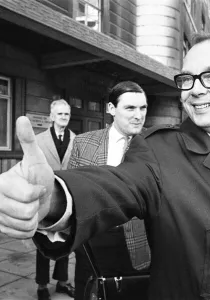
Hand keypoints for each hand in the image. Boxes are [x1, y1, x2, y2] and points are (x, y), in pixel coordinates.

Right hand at [0, 117, 53, 237]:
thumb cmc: (38, 177)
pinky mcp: (2, 229)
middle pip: (26, 212)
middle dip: (36, 204)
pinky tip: (27, 218)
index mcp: (1, 184)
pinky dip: (31, 227)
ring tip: (31, 206)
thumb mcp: (36, 158)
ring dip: (34, 217)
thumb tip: (22, 118)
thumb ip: (28, 141)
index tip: (37, 186)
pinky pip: (23, 234)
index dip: (38, 192)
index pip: (27, 196)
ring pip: (25, 225)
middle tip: (34, 197)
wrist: (41, 197)